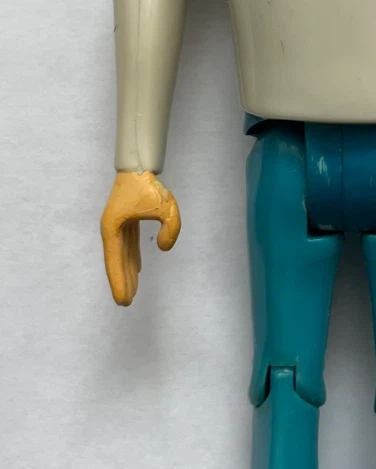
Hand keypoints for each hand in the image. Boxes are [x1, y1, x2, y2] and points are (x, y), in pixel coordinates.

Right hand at [100, 171, 180, 305]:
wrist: (139, 166)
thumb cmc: (149, 185)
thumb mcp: (167, 207)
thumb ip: (171, 229)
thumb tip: (163, 248)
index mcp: (113, 228)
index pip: (115, 261)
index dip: (118, 282)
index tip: (122, 300)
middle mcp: (112, 230)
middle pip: (116, 262)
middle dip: (122, 282)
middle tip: (126, 303)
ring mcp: (117, 226)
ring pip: (122, 255)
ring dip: (126, 272)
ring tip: (131, 292)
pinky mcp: (125, 222)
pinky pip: (128, 246)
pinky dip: (132, 259)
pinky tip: (137, 270)